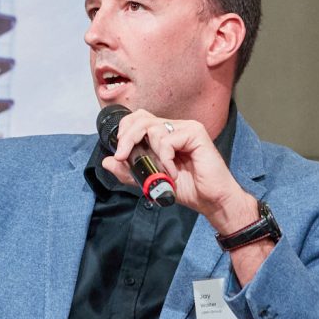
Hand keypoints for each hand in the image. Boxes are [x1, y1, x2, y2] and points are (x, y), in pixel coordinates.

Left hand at [101, 108, 258, 237]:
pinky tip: (173, 172)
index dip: (125, 131)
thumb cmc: (188, 188)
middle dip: (127, 137)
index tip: (119, 153)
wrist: (211, 200)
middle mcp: (175, 127)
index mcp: (165, 134)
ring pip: (153, 128)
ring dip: (152, 154)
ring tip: (162, 172)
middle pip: (141, 118)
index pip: (138, 119)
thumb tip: (107, 161)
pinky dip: (165, 159)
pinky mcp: (195, 133)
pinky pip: (168, 140)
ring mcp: (186, 128)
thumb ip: (130, 172)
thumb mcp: (151, 181)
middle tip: (122, 156)